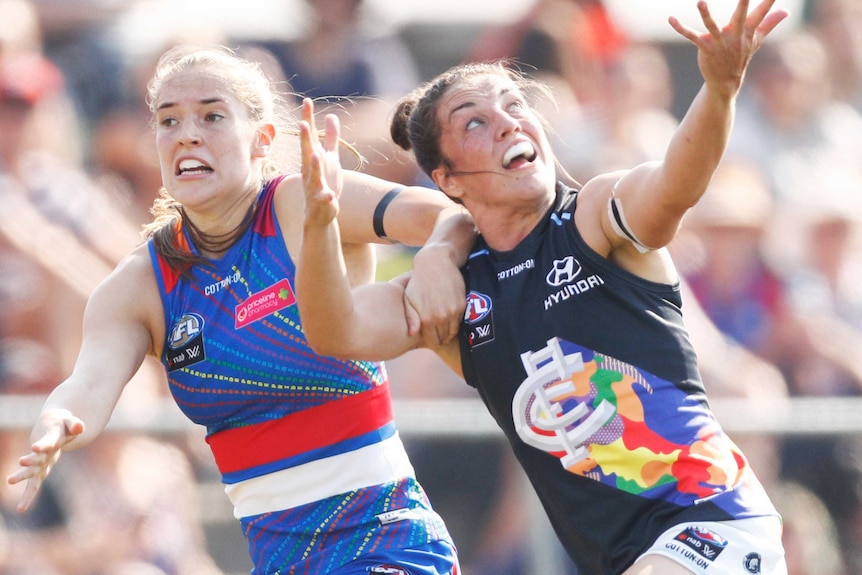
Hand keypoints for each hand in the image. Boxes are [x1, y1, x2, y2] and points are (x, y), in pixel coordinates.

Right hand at [6, 409, 84, 511]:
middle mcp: (43, 452)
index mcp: (52, 438)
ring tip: (9, 480)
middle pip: (36, 457)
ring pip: (31, 471)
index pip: (48, 442)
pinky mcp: (40, 469)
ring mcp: (40, 461)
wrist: (50, 424)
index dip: (43, 445)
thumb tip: (80, 428)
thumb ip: (75, 425)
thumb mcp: (71, 422)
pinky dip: (28, 496)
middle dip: (30, 461)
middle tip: (20, 462)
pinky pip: (34, 485)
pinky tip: (21, 509)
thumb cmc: (63, 425)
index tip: (34, 447)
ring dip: (22, 476)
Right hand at [300, 98, 343, 227]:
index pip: (310, 136)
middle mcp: (309, 170)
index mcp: (312, 158)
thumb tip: (331, 115)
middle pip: (307, 151)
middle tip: (302, 122)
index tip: (307, 101)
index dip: (308, 118)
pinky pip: (323, 198)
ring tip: (316, 154)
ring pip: (312, 174)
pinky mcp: (320, 201)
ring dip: (314, 164)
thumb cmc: (324, 181)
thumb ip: (331, 137)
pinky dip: (325, 196)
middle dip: (305, 138)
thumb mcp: (330, 157)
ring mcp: (313, 185)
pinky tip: (330, 195)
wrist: (319, 213)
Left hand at [404, 243, 466, 346]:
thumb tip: (412, 334)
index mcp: (426, 319)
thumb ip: (410, 318)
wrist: (436, 262)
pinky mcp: (462, 305)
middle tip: (437, 333)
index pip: (432, 341)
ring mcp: (453, 312)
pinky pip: (460, 321)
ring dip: (448, 332)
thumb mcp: (409, 299)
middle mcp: (440, 318)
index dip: (431, 341)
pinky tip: (448, 317)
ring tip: (442, 327)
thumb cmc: (418, 281)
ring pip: (453, 332)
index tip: (430, 337)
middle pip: (444, 338)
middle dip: (440, 338)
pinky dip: (455, 322)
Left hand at [669, 0, 787, 96]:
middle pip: (741, 15)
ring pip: (712, 25)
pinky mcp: (705, 47)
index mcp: (748, 30)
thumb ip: (769, 23)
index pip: (762, 11)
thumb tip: (786, 11)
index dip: (769, 0)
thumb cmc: (740, 56)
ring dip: (706, 13)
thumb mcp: (756, 39)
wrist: (726, 82)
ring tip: (700, 1)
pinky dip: (681, 28)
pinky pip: (691, 36)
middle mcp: (735, 34)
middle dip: (744, 2)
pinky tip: (671, 19)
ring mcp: (719, 41)